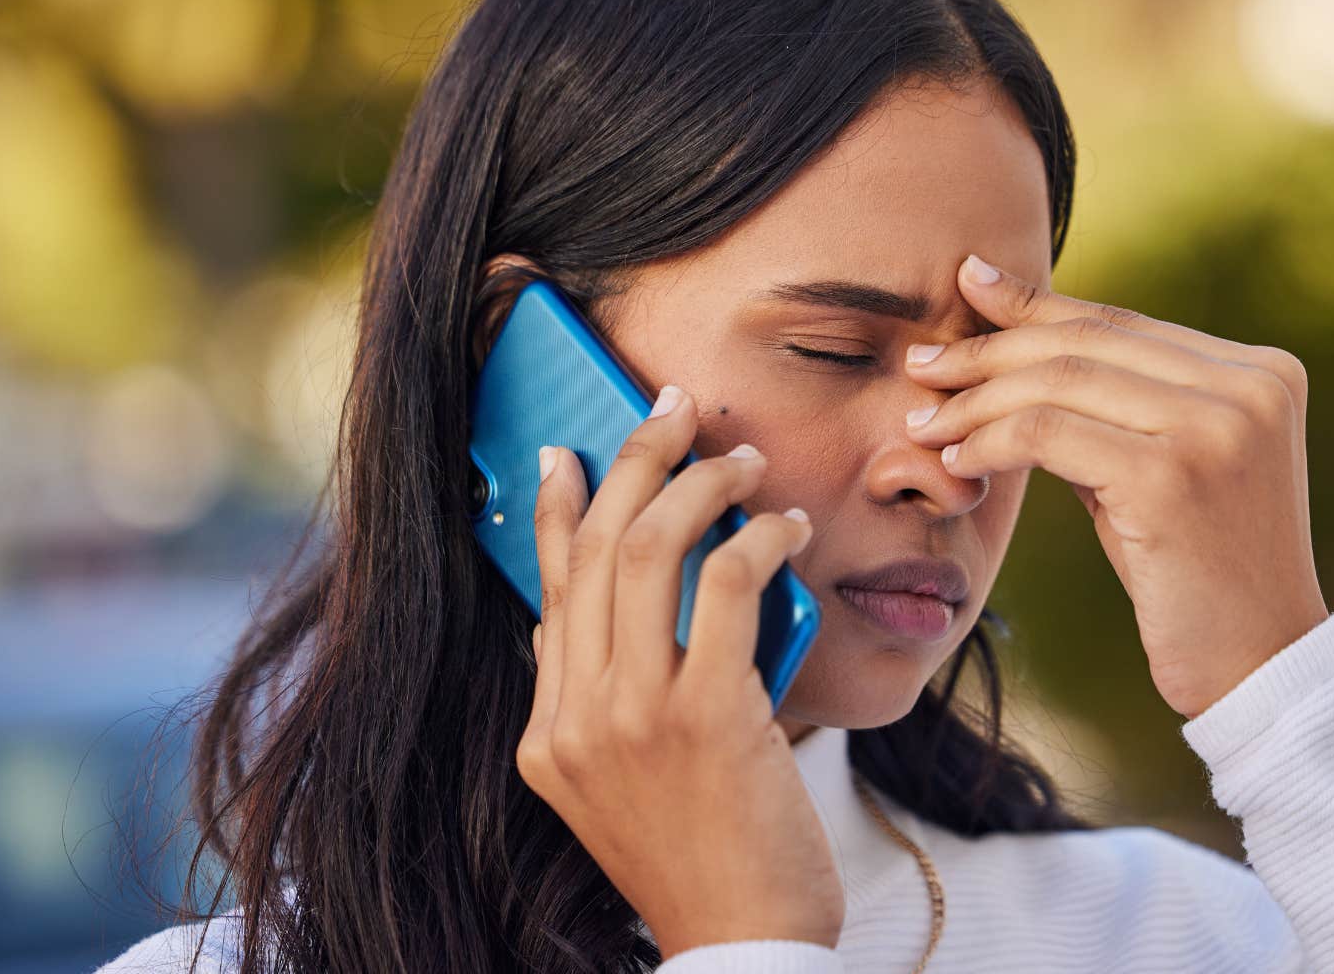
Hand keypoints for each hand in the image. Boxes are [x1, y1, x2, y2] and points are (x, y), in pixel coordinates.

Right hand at [515, 385, 844, 956]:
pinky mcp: (707, 717)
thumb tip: (571, 624)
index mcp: (547, 737)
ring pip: (649, 550)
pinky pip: (728, 587)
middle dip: (634, 462)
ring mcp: (633, 719)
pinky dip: (760, 538)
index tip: (566, 450)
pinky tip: (790, 527)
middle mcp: (575, 720)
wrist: (743, 949)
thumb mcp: (617, 791)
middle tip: (676, 414)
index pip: (544, 592)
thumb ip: (591, 708)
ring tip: (743, 460)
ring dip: (702, 486)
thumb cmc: (703, 863)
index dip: (552, 509)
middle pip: (591, 551)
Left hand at [903, 255, 1329, 718]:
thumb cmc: (1196, 573)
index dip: (1036, 305)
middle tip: (922, 365)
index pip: (1121, 323)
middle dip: (990, 351)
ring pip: (1060, 383)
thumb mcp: (1163, 468)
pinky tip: (957, 460)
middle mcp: (1250, 387)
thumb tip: (1015, 343)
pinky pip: (1050, 434)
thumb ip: (1114, 406)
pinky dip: (991, 440)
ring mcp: (1218, 428)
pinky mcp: (1173, 476)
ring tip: (923, 422)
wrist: (1260, 666)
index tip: (969, 283)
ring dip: (976, 400)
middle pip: (1086, 344)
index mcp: (1261, 371)